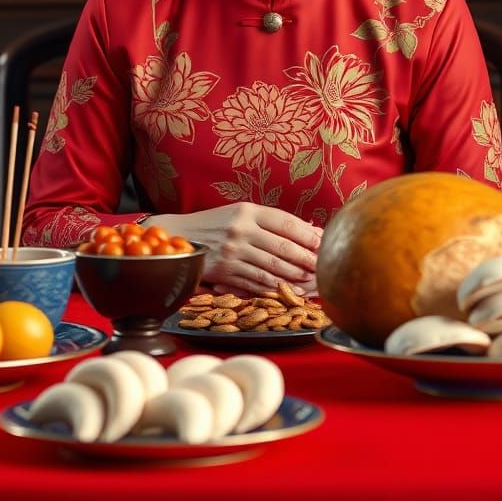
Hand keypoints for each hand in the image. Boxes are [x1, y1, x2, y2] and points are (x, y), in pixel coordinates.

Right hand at [148, 203, 322, 297]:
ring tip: (310, 279)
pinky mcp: (225, 272)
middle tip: (323, 265)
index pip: (285, 222)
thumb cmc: (215, 224)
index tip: (324, 242)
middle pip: (282, 246)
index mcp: (247, 210)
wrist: (178, 237)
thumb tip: (308, 229)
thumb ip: (270, 221)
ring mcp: (232, 252)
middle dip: (306, 258)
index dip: (308, 234)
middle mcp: (240, 229)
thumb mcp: (240, 213)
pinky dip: (273, 287)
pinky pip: (255, 282)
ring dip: (294, 275)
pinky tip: (286, 290)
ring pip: (272, 267)